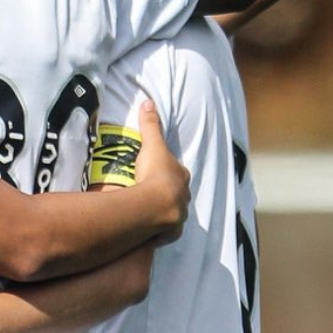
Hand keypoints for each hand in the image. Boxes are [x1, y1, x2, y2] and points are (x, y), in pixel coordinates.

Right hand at [129, 100, 190, 242]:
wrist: (155, 205)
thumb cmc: (155, 174)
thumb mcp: (152, 145)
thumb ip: (150, 125)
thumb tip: (148, 102)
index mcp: (181, 175)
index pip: (177, 171)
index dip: (167, 171)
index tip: (156, 171)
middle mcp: (184, 195)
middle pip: (177, 192)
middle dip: (168, 192)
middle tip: (151, 192)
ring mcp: (179, 214)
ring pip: (174, 211)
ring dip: (165, 212)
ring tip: (149, 212)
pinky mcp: (170, 231)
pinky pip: (166, 230)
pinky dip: (160, 230)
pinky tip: (150, 230)